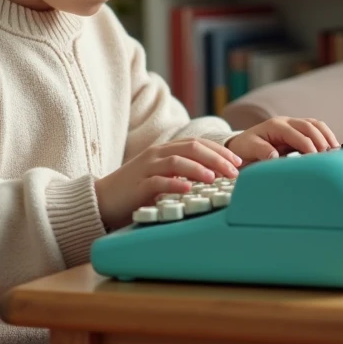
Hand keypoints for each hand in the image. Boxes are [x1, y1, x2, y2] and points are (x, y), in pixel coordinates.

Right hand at [94, 138, 241, 230]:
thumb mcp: (164, 177)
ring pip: (176, 161)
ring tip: (214, 178)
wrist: (103, 200)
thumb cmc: (137, 191)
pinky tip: (188, 190)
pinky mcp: (138, 185)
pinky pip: (158, 181)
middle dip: (216, 158)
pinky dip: (174, 184)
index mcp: (166, 150)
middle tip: (234, 171)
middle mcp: (157, 155)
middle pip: (191, 148)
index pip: (198, 143)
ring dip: (198, 168)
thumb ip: (184, 174)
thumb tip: (216, 178)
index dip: (220, 151)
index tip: (238, 161)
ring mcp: (146, 169)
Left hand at [225, 116, 339, 162]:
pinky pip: (316, 129)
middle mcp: (286, 122)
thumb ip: (261, 151)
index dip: (307, 145)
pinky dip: (325, 137)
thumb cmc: (245, 147)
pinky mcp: (298, 131)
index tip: (314, 157)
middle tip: (328, 156)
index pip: (297, 133)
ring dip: (327, 136)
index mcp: (275, 126)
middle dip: (321, 140)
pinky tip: (331, 148)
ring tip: (335, 151)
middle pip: (310, 125)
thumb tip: (275, 156)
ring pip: (316, 124)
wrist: (242, 144)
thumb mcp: (248, 149)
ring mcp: (293, 124)